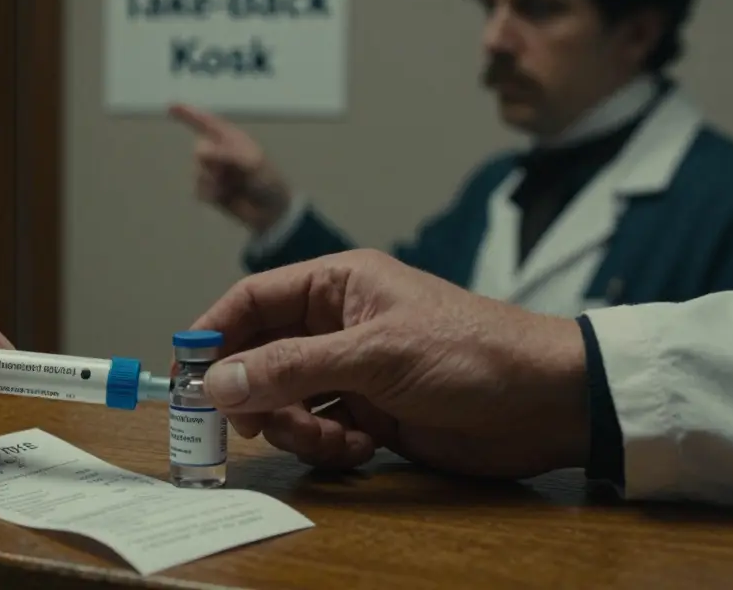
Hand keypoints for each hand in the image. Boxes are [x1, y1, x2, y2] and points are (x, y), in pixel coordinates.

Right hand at [169, 104, 291, 234]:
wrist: (271, 212)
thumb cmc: (267, 181)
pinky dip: (211, 194)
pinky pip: (198, 190)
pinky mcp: (210, 191)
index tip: (169, 106)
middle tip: (230, 173)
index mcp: (231, 139)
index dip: (188, 113)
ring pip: (197, 173)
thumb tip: (197, 150)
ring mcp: (214, 172)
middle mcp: (219, 152)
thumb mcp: (251, 163)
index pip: (207, 122)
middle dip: (212, 164)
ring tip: (232, 188)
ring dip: (213, 182)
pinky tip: (225, 197)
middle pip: (198, 151)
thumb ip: (224, 154)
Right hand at [191, 250, 589, 477]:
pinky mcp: (369, 412)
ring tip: (334, 440)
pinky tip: (362, 448)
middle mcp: (337, 324)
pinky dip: (327, 446)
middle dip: (254, 393)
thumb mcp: (375, 355)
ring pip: (285, 400)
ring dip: (295, 428)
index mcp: (337, 285)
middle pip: (261, 356)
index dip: (214, 333)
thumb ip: (292, 368)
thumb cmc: (470, 353)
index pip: (253, 300)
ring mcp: (351, 370)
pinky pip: (317, 429)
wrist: (546, 404)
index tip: (186, 372)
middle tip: (250, 426)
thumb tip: (217, 382)